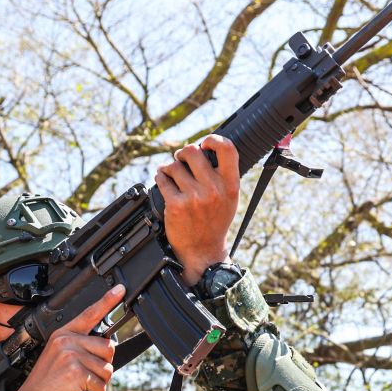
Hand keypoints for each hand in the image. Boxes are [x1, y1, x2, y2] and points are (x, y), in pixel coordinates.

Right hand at [3, 285, 123, 390]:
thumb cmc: (43, 387)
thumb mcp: (57, 358)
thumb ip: (77, 347)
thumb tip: (104, 349)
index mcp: (62, 334)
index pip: (89, 314)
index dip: (107, 301)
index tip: (120, 289)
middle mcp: (67, 340)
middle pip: (107, 347)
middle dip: (103, 365)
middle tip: (85, 377)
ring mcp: (71, 355)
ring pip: (107, 368)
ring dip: (99, 383)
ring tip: (80, 387)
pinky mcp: (76, 372)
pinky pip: (101, 384)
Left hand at [154, 135, 239, 286]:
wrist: (203, 250)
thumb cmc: (215, 222)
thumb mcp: (230, 198)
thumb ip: (222, 175)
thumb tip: (205, 149)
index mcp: (231, 185)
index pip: (227, 149)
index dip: (213, 140)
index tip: (205, 143)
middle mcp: (213, 189)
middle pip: (192, 151)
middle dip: (183, 153)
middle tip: (181, 159)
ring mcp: (194, 197)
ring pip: (174, 166)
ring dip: (169, 167)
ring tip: (171, 174)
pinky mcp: (176, 205)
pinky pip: (163, 179)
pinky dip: (160, 177)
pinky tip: (164, 181)